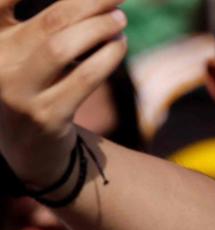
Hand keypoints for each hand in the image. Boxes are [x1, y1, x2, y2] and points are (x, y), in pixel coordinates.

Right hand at [0, 0, 125, 185]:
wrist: (29, 147)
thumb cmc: (32, 86)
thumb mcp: (26, 52)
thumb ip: (48, 25)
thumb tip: (98, 1)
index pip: (1, 1)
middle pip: (50, 21)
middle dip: (89, 3)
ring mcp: (18, 92)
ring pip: (63, 48)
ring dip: (99, 29)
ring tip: (120, 20)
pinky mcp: (46, 116)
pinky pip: (83, 79)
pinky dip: (107, 57)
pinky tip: (119, 46)